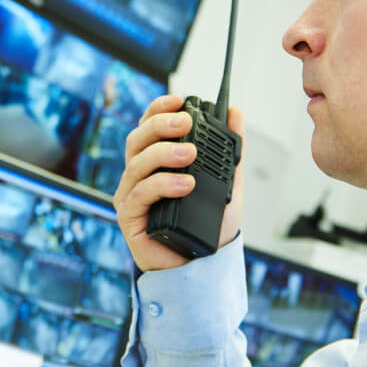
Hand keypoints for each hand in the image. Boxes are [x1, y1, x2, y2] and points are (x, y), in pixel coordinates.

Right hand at [113, 93, 244, 272]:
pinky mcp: (130, 218)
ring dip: (164, 154)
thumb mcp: (226, 182)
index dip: (158, 110)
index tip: (179, 100)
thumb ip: (230, 149)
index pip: (149, 128)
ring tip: (191, 155)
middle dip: (160, 126)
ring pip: (137, 164)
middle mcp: (138, 176)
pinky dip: (163, 185)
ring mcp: (131, 197)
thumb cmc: (208, 226)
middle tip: (186, 123)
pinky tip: (186, 184)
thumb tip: (236, 112)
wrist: (204, 266)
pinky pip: (140, 194)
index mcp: (155, 163)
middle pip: (137, 140)